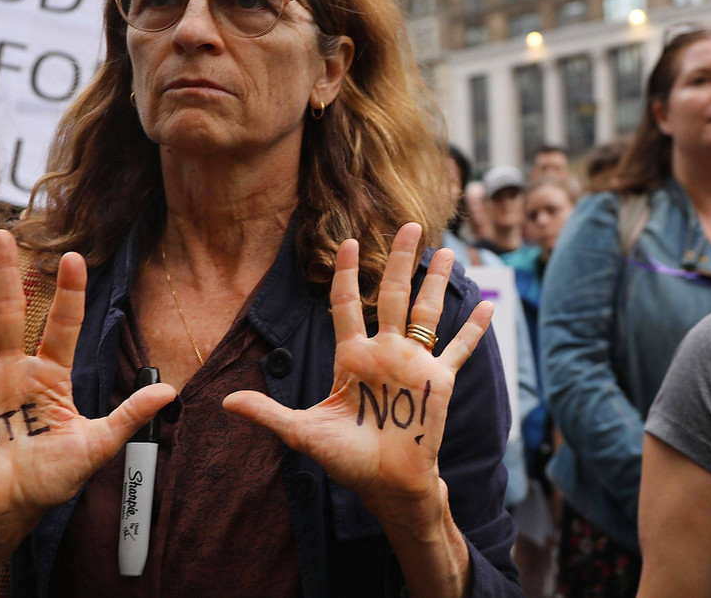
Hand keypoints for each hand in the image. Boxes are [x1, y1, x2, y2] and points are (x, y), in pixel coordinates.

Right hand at [0, 231, 175, 546]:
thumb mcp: (95, 447)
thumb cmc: (49, 480)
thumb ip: (129, 416)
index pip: (62, 325)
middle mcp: (12, 370)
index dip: (68, 293)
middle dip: (8, 274)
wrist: (5, 511)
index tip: (74, 258)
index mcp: (49, 376)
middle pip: (10, 313)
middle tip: (4, 234)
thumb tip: (170, 391)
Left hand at [222, 223, 492, 520]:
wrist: (385, 484)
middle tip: (410, 225)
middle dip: (401, 260)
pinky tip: (486, 306)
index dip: (348, 273)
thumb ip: (269, 413)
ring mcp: (413, 364)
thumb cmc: (347, 460)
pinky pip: (459, 349)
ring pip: (427, 313)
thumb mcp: (303, 432)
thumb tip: (224, 403)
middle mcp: (384, 352)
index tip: (350, 242)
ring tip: (445, 251)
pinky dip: (474, 330)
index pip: (347, 304)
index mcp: (352, 357)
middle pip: (393, 294)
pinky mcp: (438, 380)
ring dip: (436, 282)